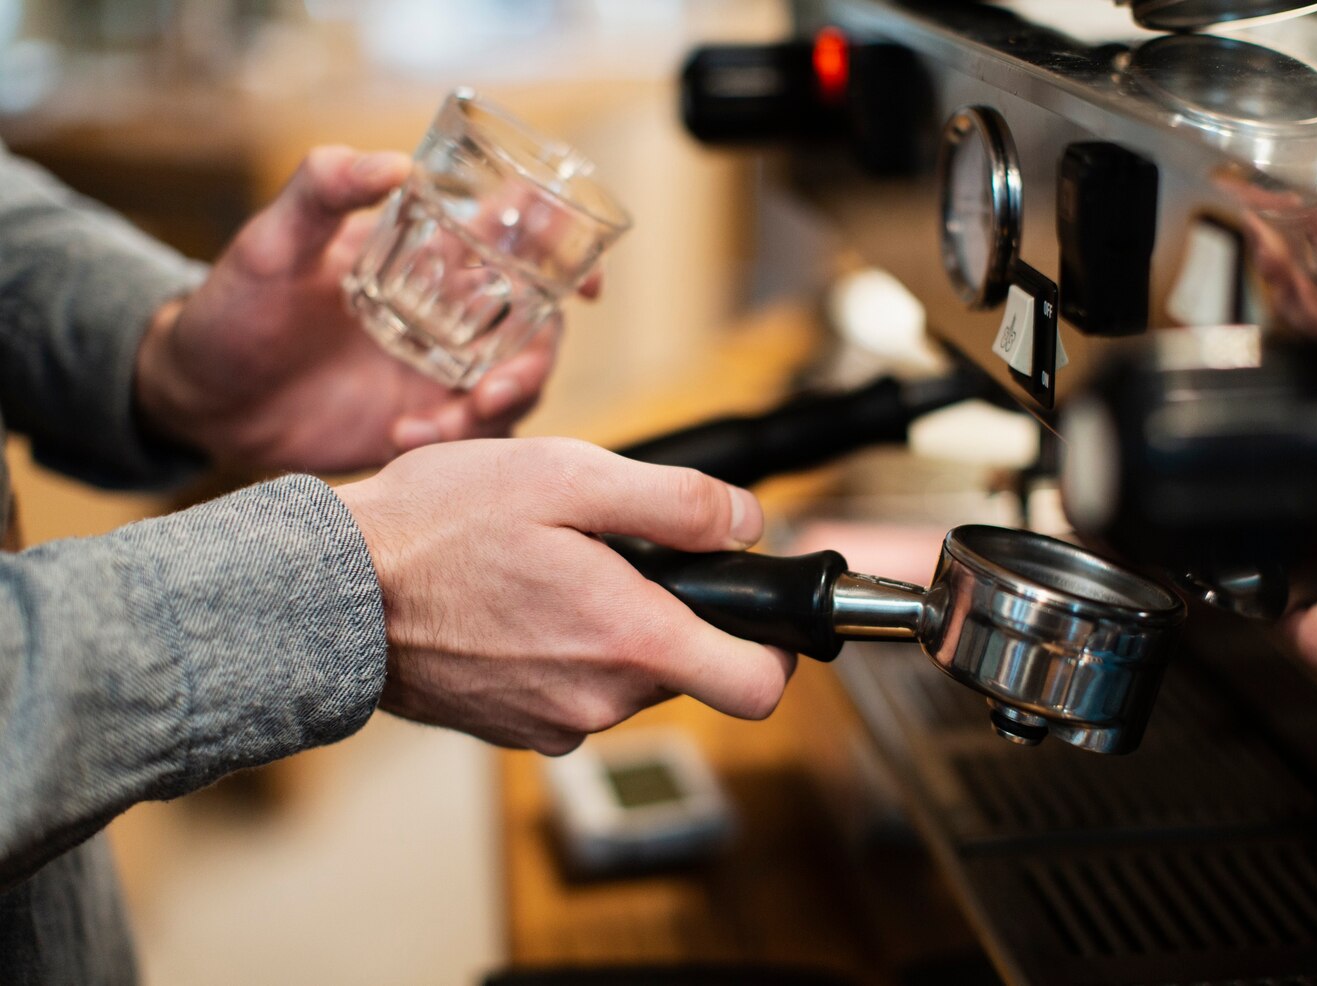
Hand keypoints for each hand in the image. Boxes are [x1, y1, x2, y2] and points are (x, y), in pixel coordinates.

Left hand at [135, 145, 566, 473]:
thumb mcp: (270, 244)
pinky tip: (400, 440)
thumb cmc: (230, 308)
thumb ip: (321, 190)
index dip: (567, 258)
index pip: (517, 245)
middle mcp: (447, 315)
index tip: (589, 285)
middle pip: (535, 331)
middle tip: (493, 390)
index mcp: (426, 259)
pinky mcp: (422, 423)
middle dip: (534, 362)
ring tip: (436, 424)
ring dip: (497, 410)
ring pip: (514, 389)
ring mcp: (438, 372)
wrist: (200, 397)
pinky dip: (452, 443)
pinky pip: (470, 437)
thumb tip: (392, 163)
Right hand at [334, 438, 797, 753]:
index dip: (776, 647)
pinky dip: (560, 650)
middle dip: (667, 609)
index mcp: (629, 640)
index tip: (759, 610)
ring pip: (624, 676)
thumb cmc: (438, 527)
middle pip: (686, 667)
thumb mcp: (567, 477)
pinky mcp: (511, 730)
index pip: (758, 687)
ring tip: (547, 571)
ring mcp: (552, 724)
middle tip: (609, 552)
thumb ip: (674, 502)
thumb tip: (744, 521)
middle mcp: (598, 701)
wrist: (329, 594)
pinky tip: (514, 606)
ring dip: (608, 626)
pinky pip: (570, 690)